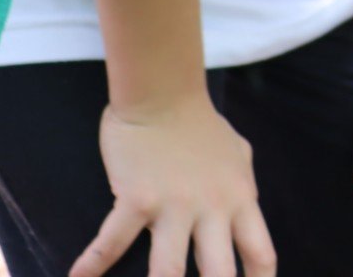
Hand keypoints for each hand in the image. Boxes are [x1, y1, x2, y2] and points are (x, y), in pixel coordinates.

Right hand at [71, 97, 276, 276]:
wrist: (162, 94)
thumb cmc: (201, 123)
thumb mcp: (238, 154)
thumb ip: (243, 185)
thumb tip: (249, 204)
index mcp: (239, 199)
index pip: (260, 253)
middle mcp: (211, 210)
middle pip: (219, 273)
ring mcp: (172, 207)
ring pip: (168, 271)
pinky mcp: (135, 200)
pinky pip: (112, 242)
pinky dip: (91, 266)